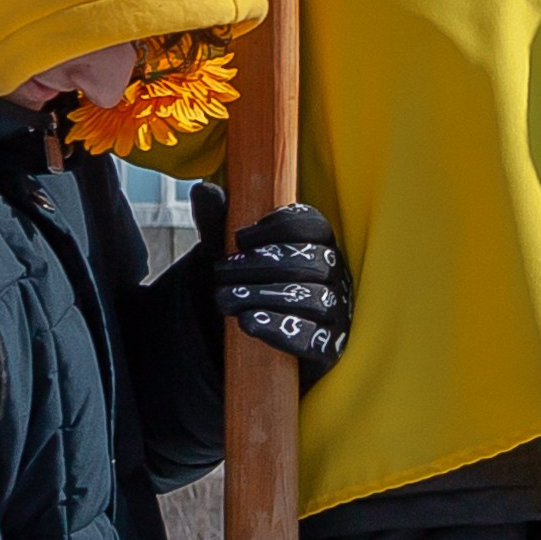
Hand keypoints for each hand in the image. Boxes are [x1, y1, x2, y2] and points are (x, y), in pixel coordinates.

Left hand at [191, 184, 350, 380]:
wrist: (241, 344)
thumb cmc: (244, 287)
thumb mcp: (227, 253)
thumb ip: (219, 222)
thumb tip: (203, 189)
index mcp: (318, 244)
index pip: (313, 224)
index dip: (277, 226)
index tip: (239, 237)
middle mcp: (334, 276)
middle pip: (312, 261)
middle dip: (261, 264)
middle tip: (221, 271)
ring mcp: (336, 314)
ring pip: (314, 299)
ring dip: (264, 296)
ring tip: (225, 299)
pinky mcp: (328, 350)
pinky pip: (315, 341)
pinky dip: (280, 330)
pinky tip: (248, 323)